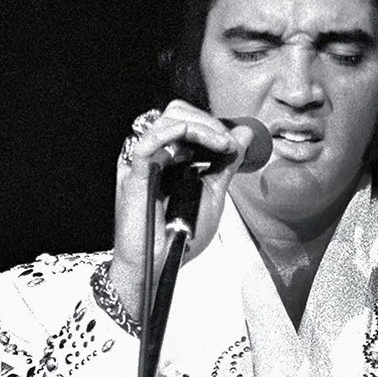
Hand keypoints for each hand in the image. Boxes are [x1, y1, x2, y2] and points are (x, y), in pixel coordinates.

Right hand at [110, 103, 256, 320]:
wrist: (161, 265)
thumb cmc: (181, 235)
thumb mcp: (212, 194)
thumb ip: (226, 163)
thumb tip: (244, 134)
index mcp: (169, 155)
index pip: (187, 118)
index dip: (212, 123)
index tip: (235, 144)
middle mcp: (153, 152)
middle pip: (175, 111)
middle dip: (208, 122)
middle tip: (228, 144)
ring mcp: (141, 160)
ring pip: (165, 119)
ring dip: (200, 127)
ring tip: (221, 146)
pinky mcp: (133, 171)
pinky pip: (148, 139)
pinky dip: (176, 134)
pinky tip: (197, 147)